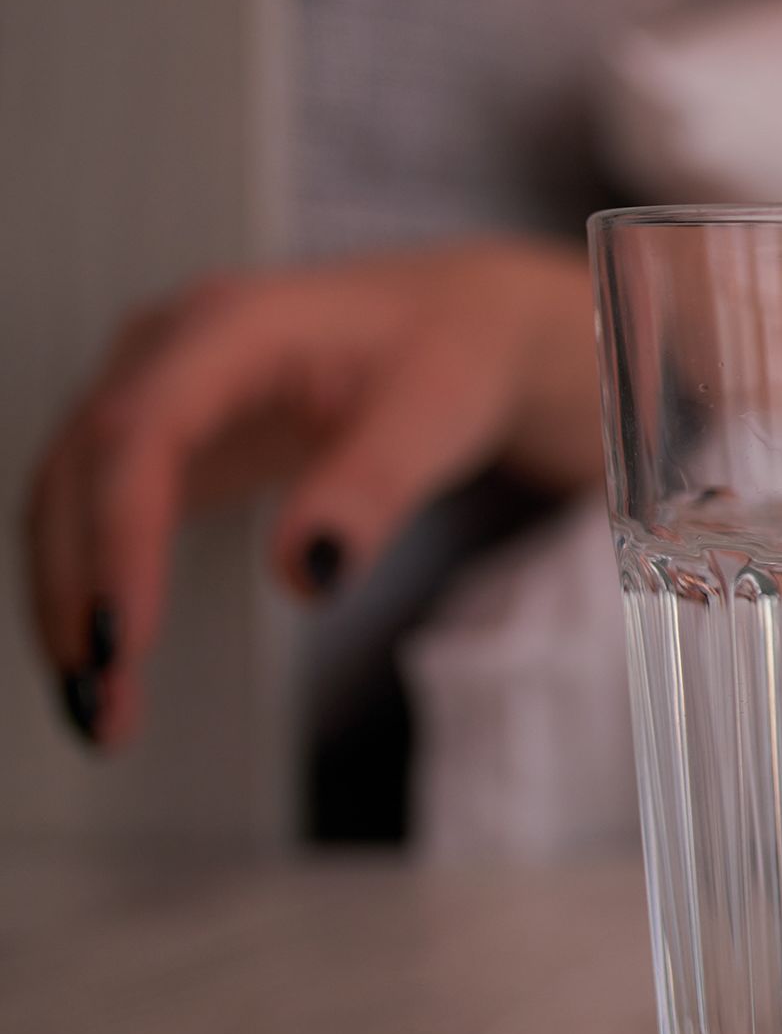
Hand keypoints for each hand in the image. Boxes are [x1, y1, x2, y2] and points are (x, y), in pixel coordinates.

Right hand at [21, 239, 599, 748]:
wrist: (460, 323)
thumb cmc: (453, 354)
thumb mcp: (438, 413)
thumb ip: (372, 485)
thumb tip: (307, 573)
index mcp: (234, 325)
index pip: (142, 431)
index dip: (121, 535)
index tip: (126, 634)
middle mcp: (168, 347)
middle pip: (80, 471)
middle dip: (77, 592)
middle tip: (103, 703)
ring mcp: (151, 386)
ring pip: (68, 497)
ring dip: (68, 601)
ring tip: (100, 710)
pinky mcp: (157, 433)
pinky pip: (95, 510)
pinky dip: (92, 585)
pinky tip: (111, 662)